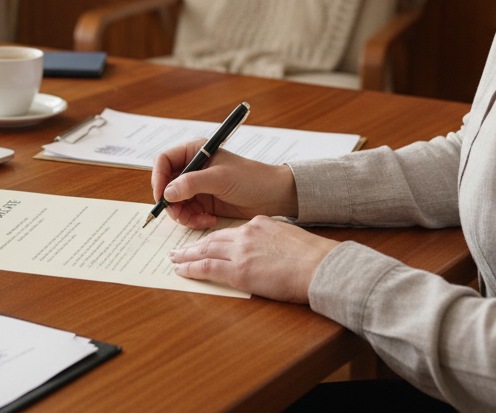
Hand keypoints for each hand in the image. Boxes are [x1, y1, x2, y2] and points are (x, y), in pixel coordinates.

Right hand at [152, 139, 298, 228]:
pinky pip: (187, 213)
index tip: (161, 196)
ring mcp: (197, 186)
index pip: (164, 161)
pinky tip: (209, 220)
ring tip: (200, 219)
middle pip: (166, 185)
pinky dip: (193, 220)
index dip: (158, 178)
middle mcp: (193, 168)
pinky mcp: (204, 202)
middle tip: (180, 214)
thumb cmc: (252, 178)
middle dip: (171, 202)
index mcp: (195, 151)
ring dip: (183, 214)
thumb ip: (192, 183)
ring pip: (175, 202)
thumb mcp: (220, 178)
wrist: (274, 196)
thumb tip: (168, 192)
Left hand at [168, 216, 339, 302]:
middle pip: (213, 238)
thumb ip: (273, 240)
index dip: (216, 238)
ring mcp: (241, 252)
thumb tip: (268, 250)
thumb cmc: (314, 257)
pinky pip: (207, 268)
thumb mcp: (290, 237)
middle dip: (195, 245)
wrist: (321, 266)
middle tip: (180, 248)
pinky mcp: (239, 271)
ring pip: (206, 251)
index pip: (231, 232)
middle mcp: (247, 234)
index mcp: (260, 224)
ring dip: (187, 255)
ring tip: (175, 258)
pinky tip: (181, 270)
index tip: (207, 243)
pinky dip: (191, 269)